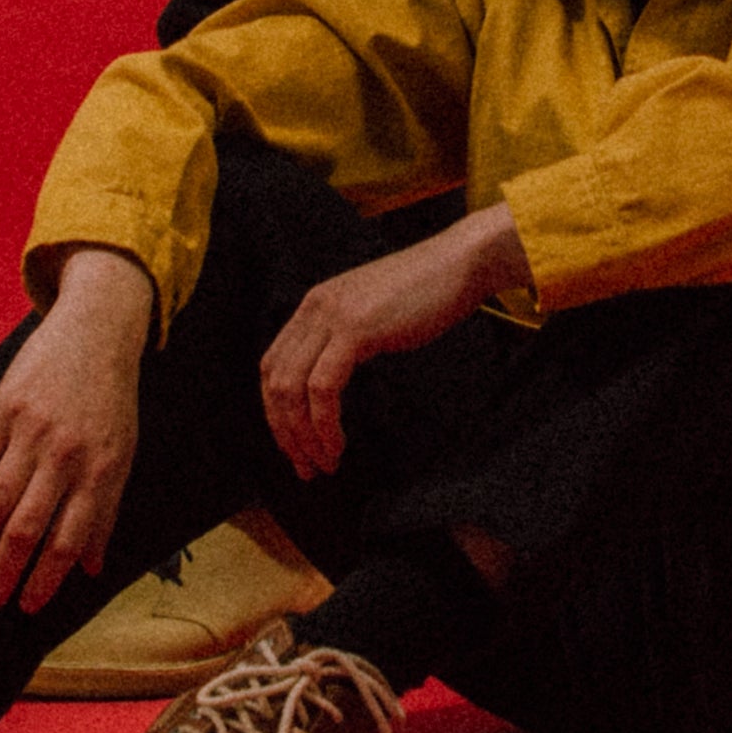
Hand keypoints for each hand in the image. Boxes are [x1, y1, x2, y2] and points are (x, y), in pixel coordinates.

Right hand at [0, 247, 150, 611]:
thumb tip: (90, 570)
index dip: (46, 580)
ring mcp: (30, 431)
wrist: (96, 332)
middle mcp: (65, 454)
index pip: (68, 541)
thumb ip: (106, 512)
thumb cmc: (112, 402)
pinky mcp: (2, 410)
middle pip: (26, 528)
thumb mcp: (122, 455)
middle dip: (5, 572)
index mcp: (101, 470)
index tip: (28, 607)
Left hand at [259, 205, 528, 480]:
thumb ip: (345, 338)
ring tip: (324, 465)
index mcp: (314, 305)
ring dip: (303, 436)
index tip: (296, 446)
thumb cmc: (427, 294)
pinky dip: (324, 424)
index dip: (277, 412)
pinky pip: (323, 388)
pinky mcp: (355, 330)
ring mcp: (332, 317)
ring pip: (292, 389)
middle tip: (306, 468)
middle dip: (284, 432)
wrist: (459, 264)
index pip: (273, 366)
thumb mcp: (372, 314)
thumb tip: (332, 384)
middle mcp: (314, 308)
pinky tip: (338, 446)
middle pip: (274, 381)